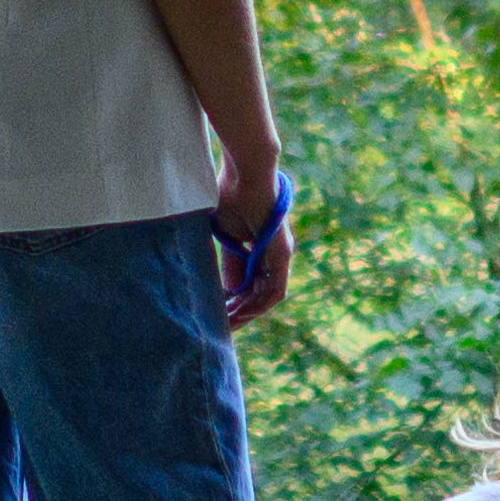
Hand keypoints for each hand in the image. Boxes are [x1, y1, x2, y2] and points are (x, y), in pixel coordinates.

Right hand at [208, 169, 295, 332]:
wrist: (246, 173)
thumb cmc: (232, 194)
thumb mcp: (226, 236)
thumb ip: (229, 262)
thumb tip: (227, 288)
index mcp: (261, 249)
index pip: (250, 284)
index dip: (234, 301)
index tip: (217, 313)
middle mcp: (274, 255)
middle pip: (259, 294)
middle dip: (240, 312)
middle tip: (220, 327)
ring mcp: (280, 255)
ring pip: (267, 297)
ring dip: (248, 313)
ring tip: (227, 325)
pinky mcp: (282, 255)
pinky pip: (274, 290)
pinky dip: (258, 305)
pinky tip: (240, 314)